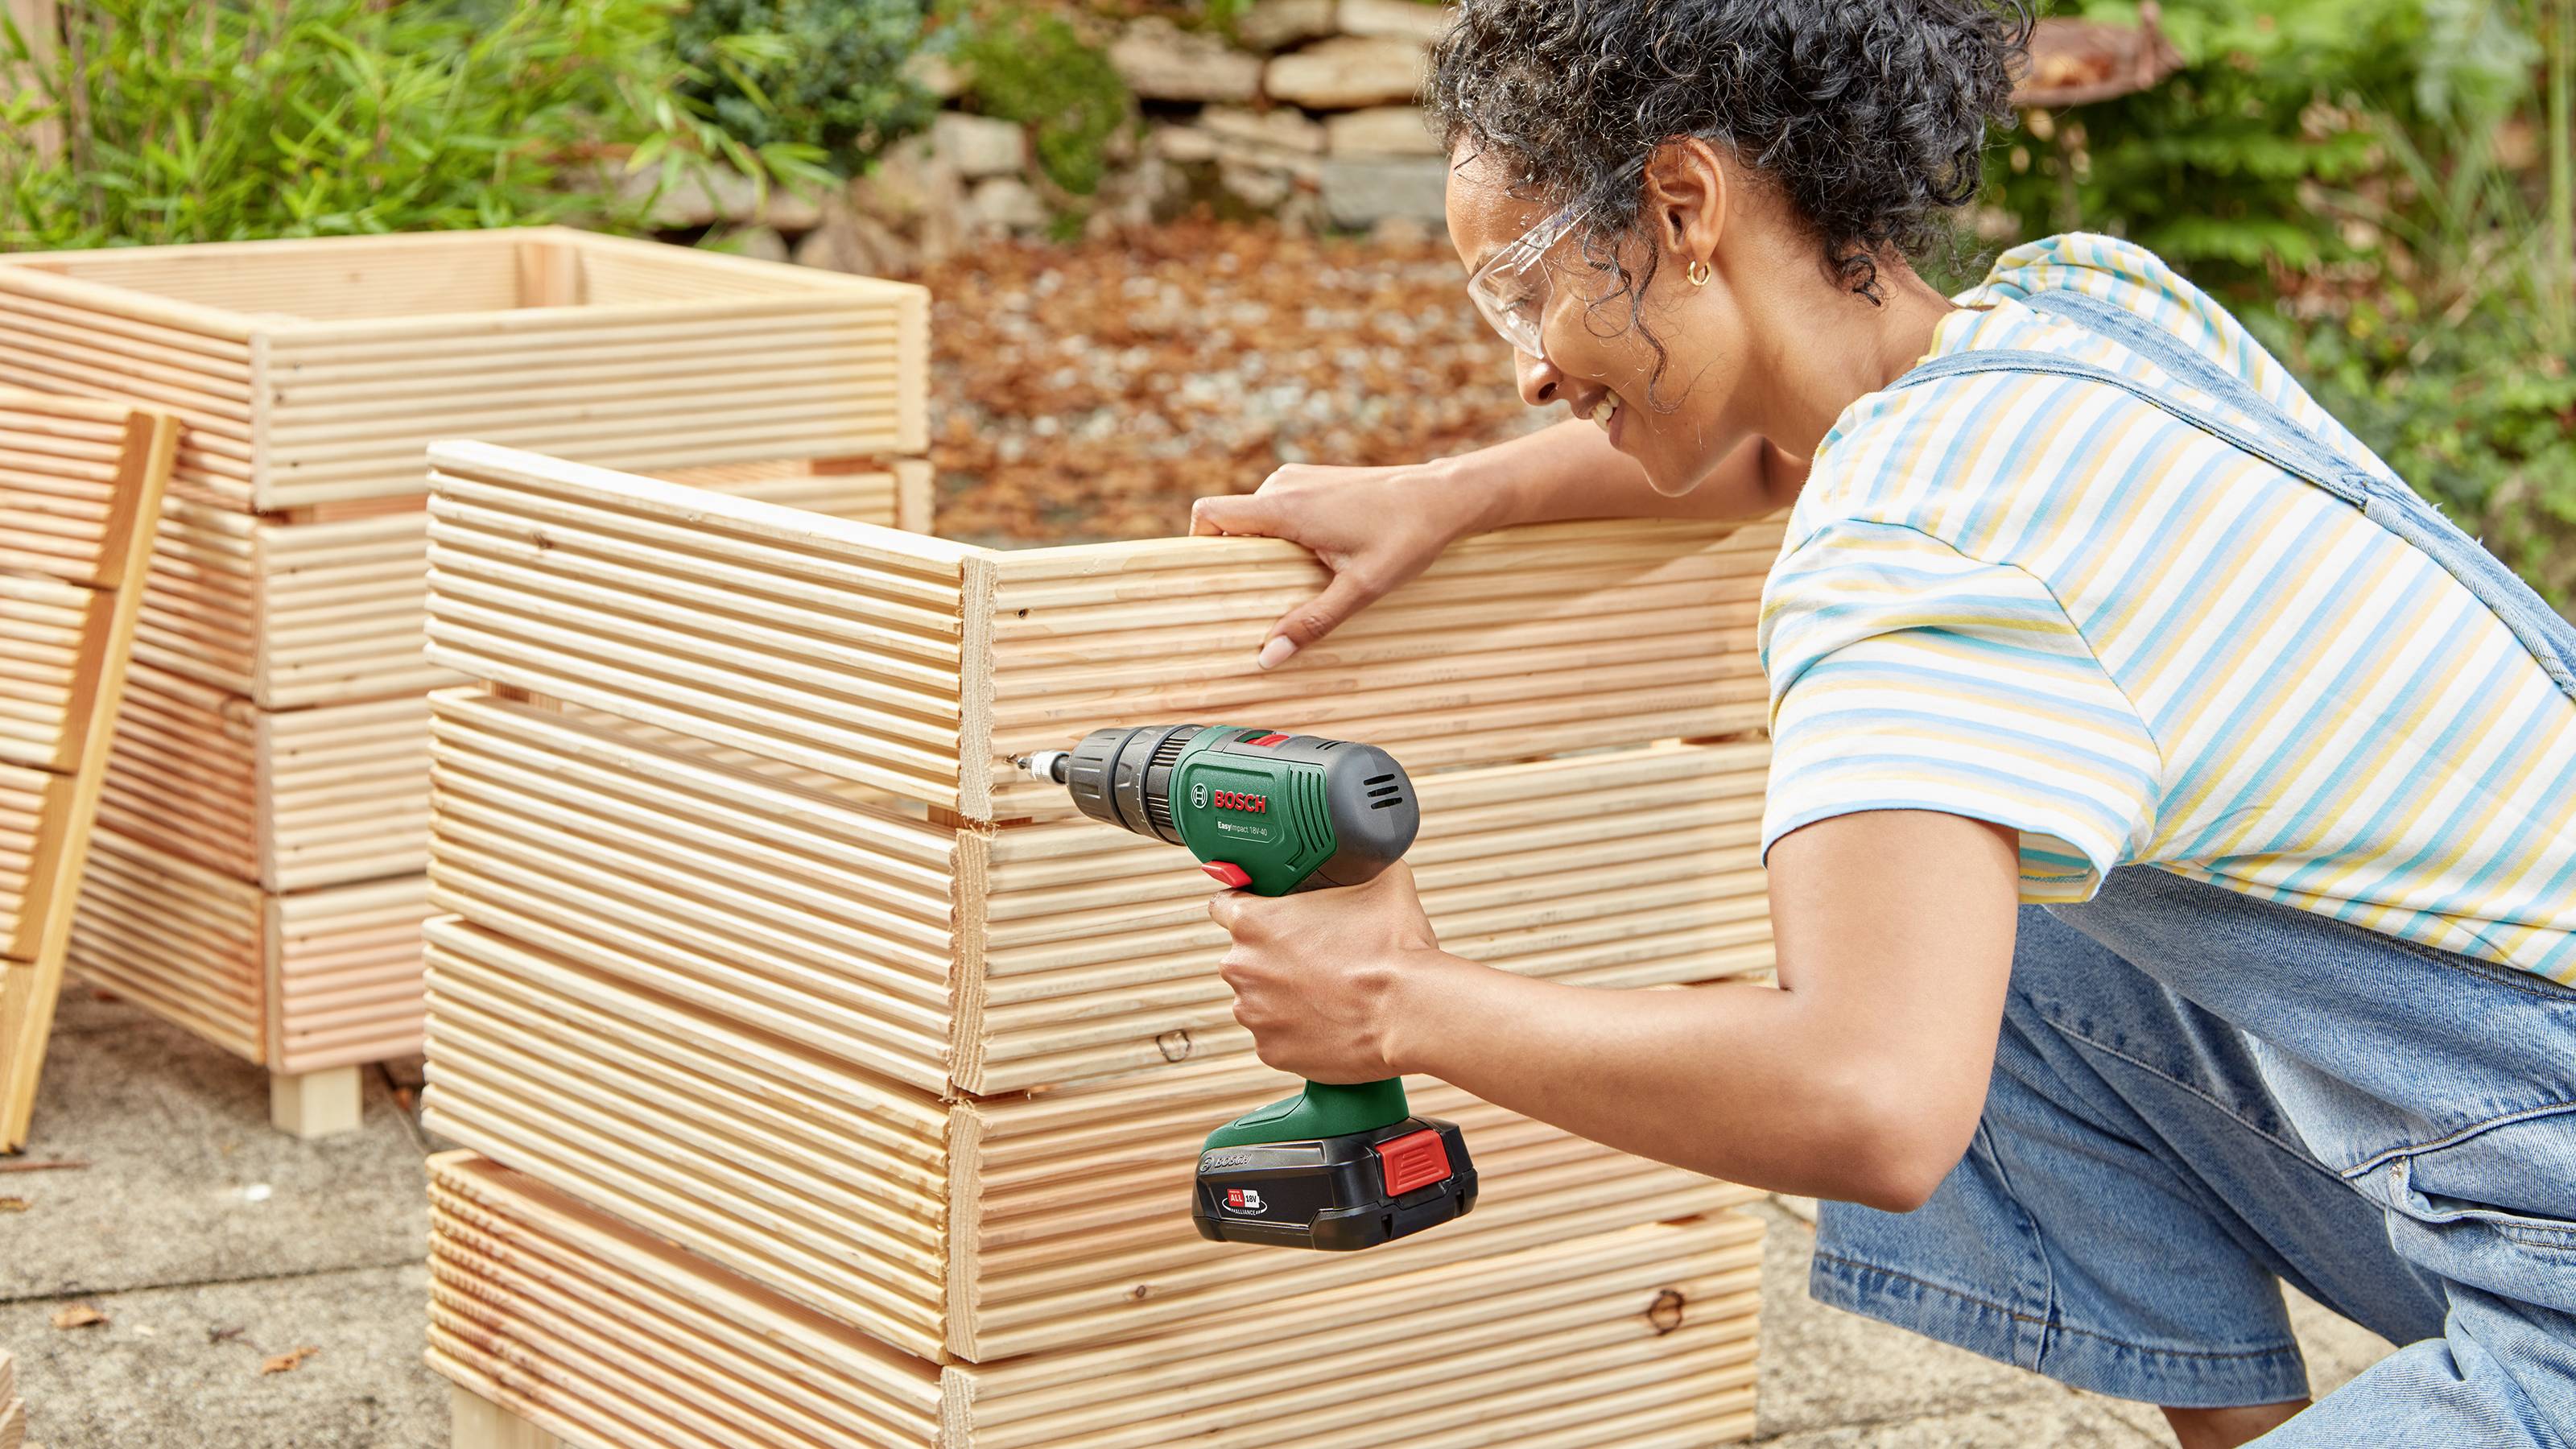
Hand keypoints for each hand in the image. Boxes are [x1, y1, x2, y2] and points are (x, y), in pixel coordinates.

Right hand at [1191, 460, 1485, 668]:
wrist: (1444, 497)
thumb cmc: (1407, 536)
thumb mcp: (1359, 588)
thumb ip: (1311, 622)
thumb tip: (1268, 657)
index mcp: (1285, 507)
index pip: (1210, 514)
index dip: (1198, 545)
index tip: (1211, 580)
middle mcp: (1284, 485)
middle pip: (1230, 521)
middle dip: (1238, 558)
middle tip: (1259, 596)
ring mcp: (1300, 478)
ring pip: (1256, 517)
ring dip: (1264, 548)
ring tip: (1296, 579)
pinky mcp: (1316, 480)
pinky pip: (1279, 509)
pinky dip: (1283, 534)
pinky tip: (1316, 558)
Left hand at [1207, 863, 1445, 1081]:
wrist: (1410, 1013)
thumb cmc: (1393, 949)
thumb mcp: (1384, 882)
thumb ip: (1362, 863)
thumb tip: (1370, 854)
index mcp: (1253, 921)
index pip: (1223, 905)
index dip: (1247, 904)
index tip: (1265, 912)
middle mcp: (1242, 968)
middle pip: (1245, 956)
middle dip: (1273, 955)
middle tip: (1315, 955)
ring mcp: (1254, 1013)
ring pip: (1260, 998)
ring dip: (1283, 995)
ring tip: (1328, 991)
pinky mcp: (1271, 1051)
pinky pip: (1277, 1035)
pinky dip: (1297, 1030)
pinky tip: (1329, 1021)